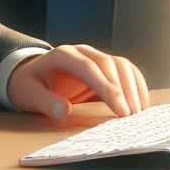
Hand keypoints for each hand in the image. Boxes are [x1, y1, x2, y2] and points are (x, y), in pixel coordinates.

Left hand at [6, 44, 149, 120]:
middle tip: (133, 116)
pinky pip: (125, 72)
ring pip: (122, 66)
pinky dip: (136, 86)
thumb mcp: (28, 94)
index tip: (121, 111)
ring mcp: (95, 58)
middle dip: (124, 90)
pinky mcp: (104, 69)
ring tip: (139, 113)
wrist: (31, 74)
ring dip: (134, 88)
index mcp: (64, 55)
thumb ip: (45, 101)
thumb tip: (63, 110)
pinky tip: (140, 105)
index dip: (108, 88)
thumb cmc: (29, 84)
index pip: (90, 68)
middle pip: (110, 64)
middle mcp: (83, 52)